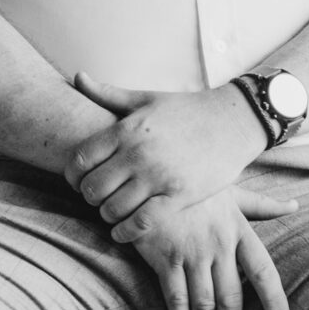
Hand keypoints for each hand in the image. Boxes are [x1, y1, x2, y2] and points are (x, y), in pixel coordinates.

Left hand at [67, 75, 268, 226]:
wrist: (234, 121)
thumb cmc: (187, 110)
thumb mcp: (146, 98)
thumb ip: (107, 93)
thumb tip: (77, 77)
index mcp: (127, 129)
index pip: (80, 160)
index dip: (73, 176)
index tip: (81, 180)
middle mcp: (139, 153)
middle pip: (92, 188)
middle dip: (90, 196)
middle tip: (98, 197)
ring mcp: (159, 176)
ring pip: (112, 209)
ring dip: (107, 215)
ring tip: (113, 211)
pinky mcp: (178, 196)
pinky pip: (140, 223)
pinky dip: (125, 232)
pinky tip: (123, 230)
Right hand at [120, 187, 295, 309]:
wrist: (155, 174)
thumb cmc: (197, 186)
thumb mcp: (232, 191)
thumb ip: (263, 205)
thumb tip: (295, 205)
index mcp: (239, 229)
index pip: (262, 269)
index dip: (273, 298)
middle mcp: (218, 244)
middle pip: (231, 296)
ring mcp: (191, 251)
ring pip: (204, 301)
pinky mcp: (165, 256)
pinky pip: (175, 295)